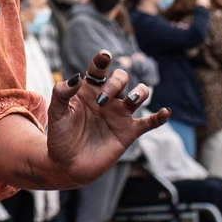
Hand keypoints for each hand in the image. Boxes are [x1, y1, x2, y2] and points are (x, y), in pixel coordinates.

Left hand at [45, 51, 168, 185]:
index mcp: (89, 90)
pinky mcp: (129, 132)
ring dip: (140, 92)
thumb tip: (76, 77)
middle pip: (121, 78)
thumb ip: (62, 93)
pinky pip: (149, 122)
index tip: (104, 56)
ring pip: (139, 94)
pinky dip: (159, 117)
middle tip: (101, 101)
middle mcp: (107, 98)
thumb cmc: (59, 136)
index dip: (102, 60)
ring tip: (132, 99)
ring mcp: (120, 115)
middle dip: (115, 83)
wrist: (66, 165)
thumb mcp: (57, 113)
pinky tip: (165, 112)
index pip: (98, 70)